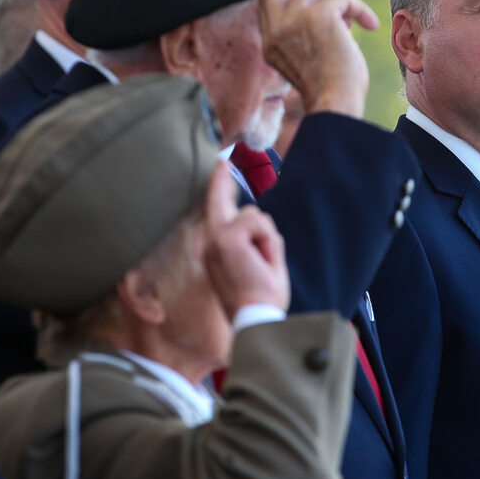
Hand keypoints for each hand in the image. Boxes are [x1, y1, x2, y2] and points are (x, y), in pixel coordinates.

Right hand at [203, 162, 290, 313]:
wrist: (256, 316)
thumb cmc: (260, 297)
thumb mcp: (259, 263)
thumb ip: (254, 240)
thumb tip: (257, 220)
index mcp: (216, 248)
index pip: (217, 208)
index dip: (219, 183)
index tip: (220, 161)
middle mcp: (211, 240)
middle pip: (237, 206)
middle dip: (253, 220)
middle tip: (247, 224)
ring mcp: (216, 237)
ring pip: (255, 217)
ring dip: (268, 240)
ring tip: (262, 265)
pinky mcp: (225, 237)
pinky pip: (259, 224)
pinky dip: (267, 242)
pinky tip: (260, 260)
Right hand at [256, 0, 379, 117]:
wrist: (335, 105)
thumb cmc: (330, 90)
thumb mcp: (307, 58)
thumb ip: (302, 28)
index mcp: (271, 44)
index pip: (264, 3)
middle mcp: (275, 30)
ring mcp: (293, 20)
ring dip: (334, 2)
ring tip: (346, 26)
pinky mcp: (317, 15)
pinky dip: (359, 10)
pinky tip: (369, 26)